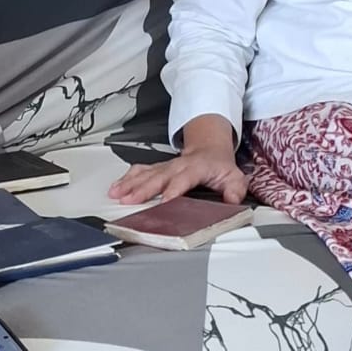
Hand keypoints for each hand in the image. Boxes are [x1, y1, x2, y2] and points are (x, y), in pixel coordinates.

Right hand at [108, 145, 247, 204]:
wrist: (209, 149)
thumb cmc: (219, 166)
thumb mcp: (234, 176)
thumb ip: (235, 189)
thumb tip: (231, 199)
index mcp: (196, 168)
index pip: (183, 179)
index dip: (173, 190)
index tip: (164, 201)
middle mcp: (177, 165)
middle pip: (158, 177)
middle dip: (143, 189)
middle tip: (130, 199)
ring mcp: (165, 166)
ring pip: (145, 173)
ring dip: (129, 183)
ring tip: (116, 193)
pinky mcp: (157, 168)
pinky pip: (139, 171)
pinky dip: (126, 179)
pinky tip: (116, 186)